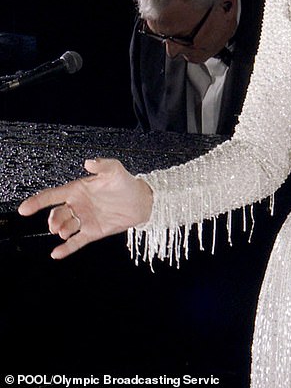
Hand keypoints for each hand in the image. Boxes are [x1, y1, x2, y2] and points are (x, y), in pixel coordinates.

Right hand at [17, 157, 153, 258]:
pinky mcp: (93, 232)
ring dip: (62, 231)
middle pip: (57, 214)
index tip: (24, 209)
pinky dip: (66, 248)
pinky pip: (76, 242)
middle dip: (53, 220)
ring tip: (64, 231)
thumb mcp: (115, 170)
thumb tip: (88, 162)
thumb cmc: (126, 183)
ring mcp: (84, 219)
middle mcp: (78, 205)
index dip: (37, 201)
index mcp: (78, 190)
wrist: (142, 201)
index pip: (53, 195)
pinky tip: (56, 254)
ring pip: (65, 227)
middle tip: (56, 224)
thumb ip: (102, 165)